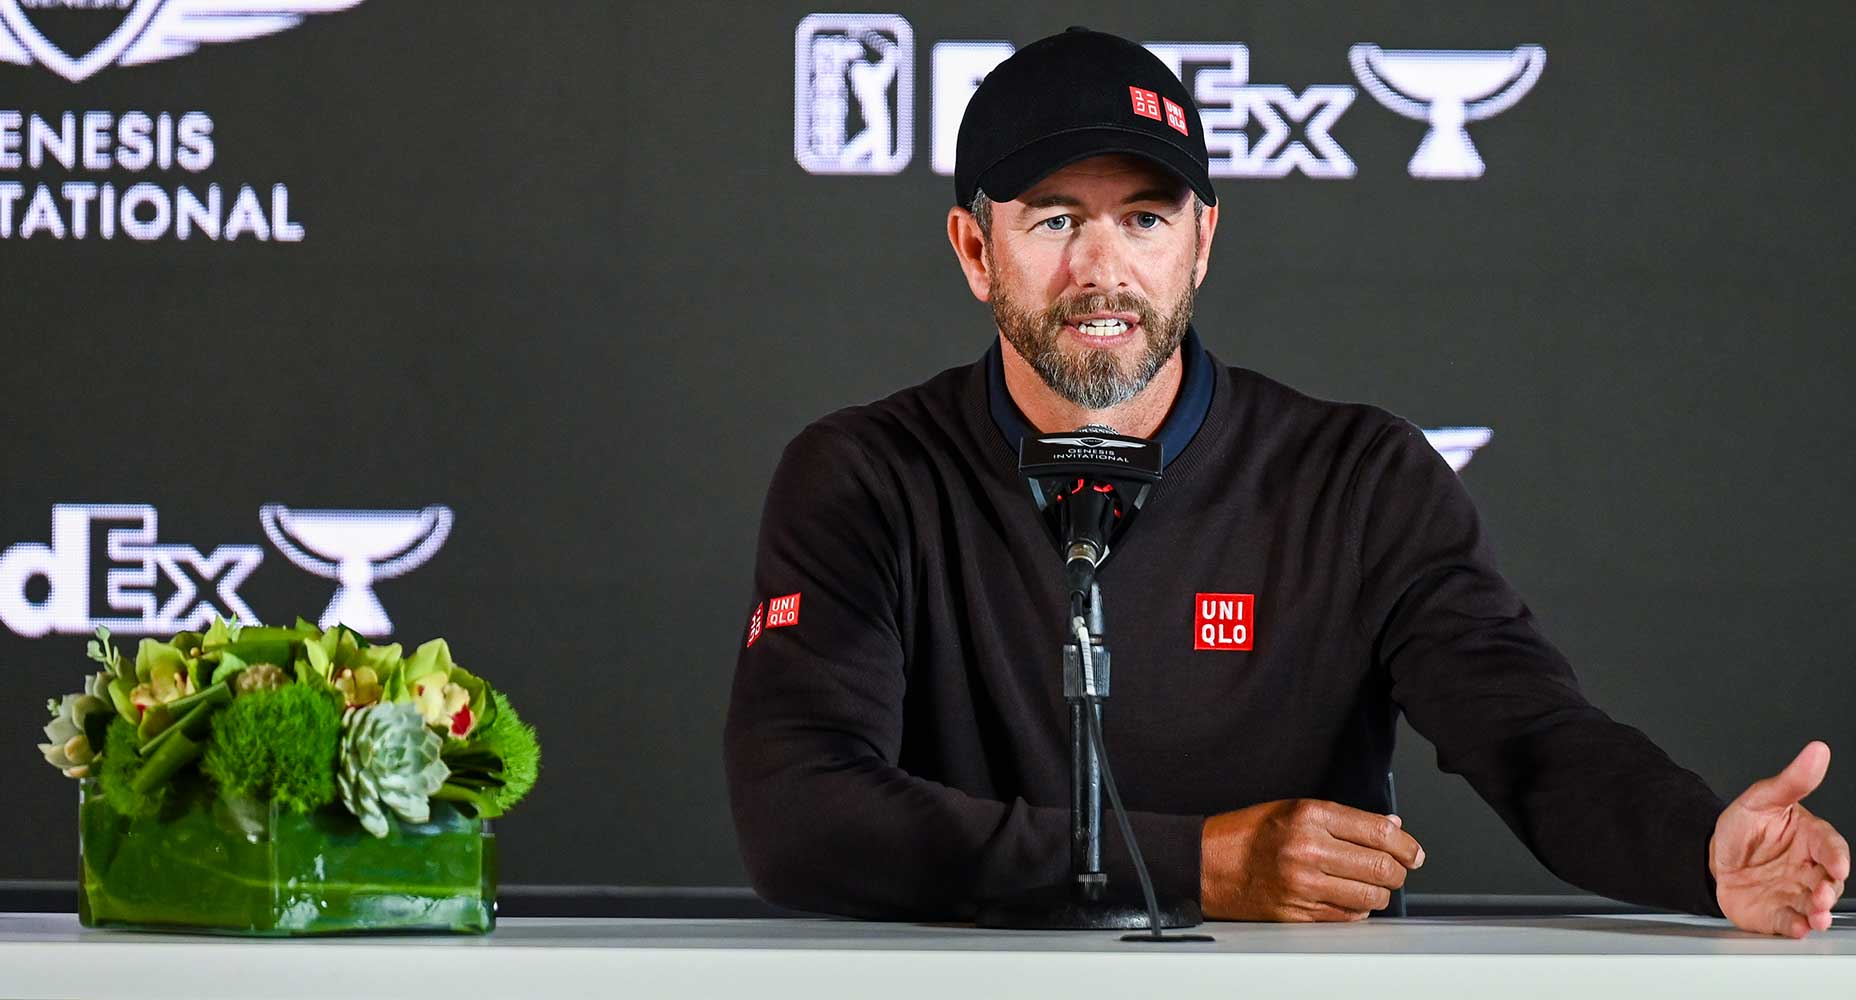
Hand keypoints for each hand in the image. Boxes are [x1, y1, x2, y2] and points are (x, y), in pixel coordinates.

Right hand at [1201, 798, 1423, 920]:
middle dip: (1398, 871)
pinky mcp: (1298, 913)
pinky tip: (1346, 898)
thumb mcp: (1295, 809)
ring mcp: (1303, 885)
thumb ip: (1345, 819)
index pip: (1379, 832)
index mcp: (1309, 816)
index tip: (1413, 852)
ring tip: (1370, 885)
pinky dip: (1356, 910)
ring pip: (1370, 897)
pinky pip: (1347, 917)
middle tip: (1397, 870)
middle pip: (1382, 868)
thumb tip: (1390, 828)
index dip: (1406, 845)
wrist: (1207, 863)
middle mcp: (1308, 850)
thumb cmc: (1249, 834)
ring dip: (1379, 894)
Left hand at [1711, 741, 1849, 937]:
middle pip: (1829, 882)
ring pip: (1814, 906)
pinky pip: (1789, 922)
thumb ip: (1792, 781)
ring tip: (1815, 916)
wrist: (1710, 855)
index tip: (1837, 865)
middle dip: (1828, 892)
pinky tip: (1795, 928)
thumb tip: (1817, 751)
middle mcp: (1808, 869)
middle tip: (1821, 896)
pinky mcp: (1777, 913)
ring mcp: (1793, 893)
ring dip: (1818, 913)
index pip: (1831, 847)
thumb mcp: (1763, 798)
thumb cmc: (1744, 827)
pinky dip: (1794, 927)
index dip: (1836, 857)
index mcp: (1810, 839)